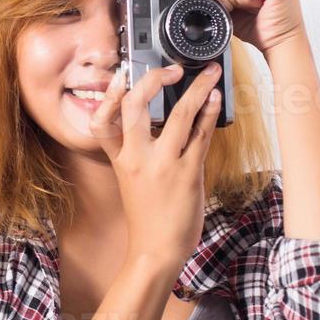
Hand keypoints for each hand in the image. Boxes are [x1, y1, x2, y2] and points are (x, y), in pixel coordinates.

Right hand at [87, 60, 223, 269]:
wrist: (155, 251)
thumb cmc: (147, 219)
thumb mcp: (131, 182)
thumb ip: (139, 154)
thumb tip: (163, 125)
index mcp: (120, 160)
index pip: (103, 119)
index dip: (111, 93)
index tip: (124, 74)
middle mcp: (137, 158)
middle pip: (136, 105)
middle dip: (153, 79)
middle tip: (171, 69)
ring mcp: (163, 164)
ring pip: (179, 114)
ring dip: (198, 88)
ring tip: (210, 73)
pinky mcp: (188, 173)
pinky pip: (201, 135)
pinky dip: (210, 113)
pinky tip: (216, 100)